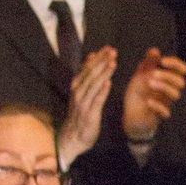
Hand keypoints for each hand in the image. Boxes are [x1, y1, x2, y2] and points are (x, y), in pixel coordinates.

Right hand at [58, 47, 116, 165]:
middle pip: (91, 72)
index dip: (98, 57)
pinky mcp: (89, 113)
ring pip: (94, 84)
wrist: (73, 136)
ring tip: (113, 62)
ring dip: (103, 72)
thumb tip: (92, 57)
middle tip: (113, 51)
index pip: (88, 67)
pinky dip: (102, 90)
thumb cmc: (80, 114)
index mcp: (77, 85)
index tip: (108, 48)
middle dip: (102, 61)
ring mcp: (83, 102)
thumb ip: (87, 75)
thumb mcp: (82, 92)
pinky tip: (108, 82)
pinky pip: (96, 100)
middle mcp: (78, 91)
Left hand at [121, 48, 185, 142]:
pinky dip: (157, 105)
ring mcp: (165, 104)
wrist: (130, 114)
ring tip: (149, 83)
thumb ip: (148, 63)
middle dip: (168, 75)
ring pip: (176, 95)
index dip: (176, 63)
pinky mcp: (159, 116)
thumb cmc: (138, 94)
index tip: (162, 61)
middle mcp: (169, 92)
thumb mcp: (141, 75)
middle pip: (181, 82)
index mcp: (167, 80)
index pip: (181, 70)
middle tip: (153, 73)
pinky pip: (166, 112)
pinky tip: (148, 101)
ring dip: (163, 86)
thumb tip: (155, 50)